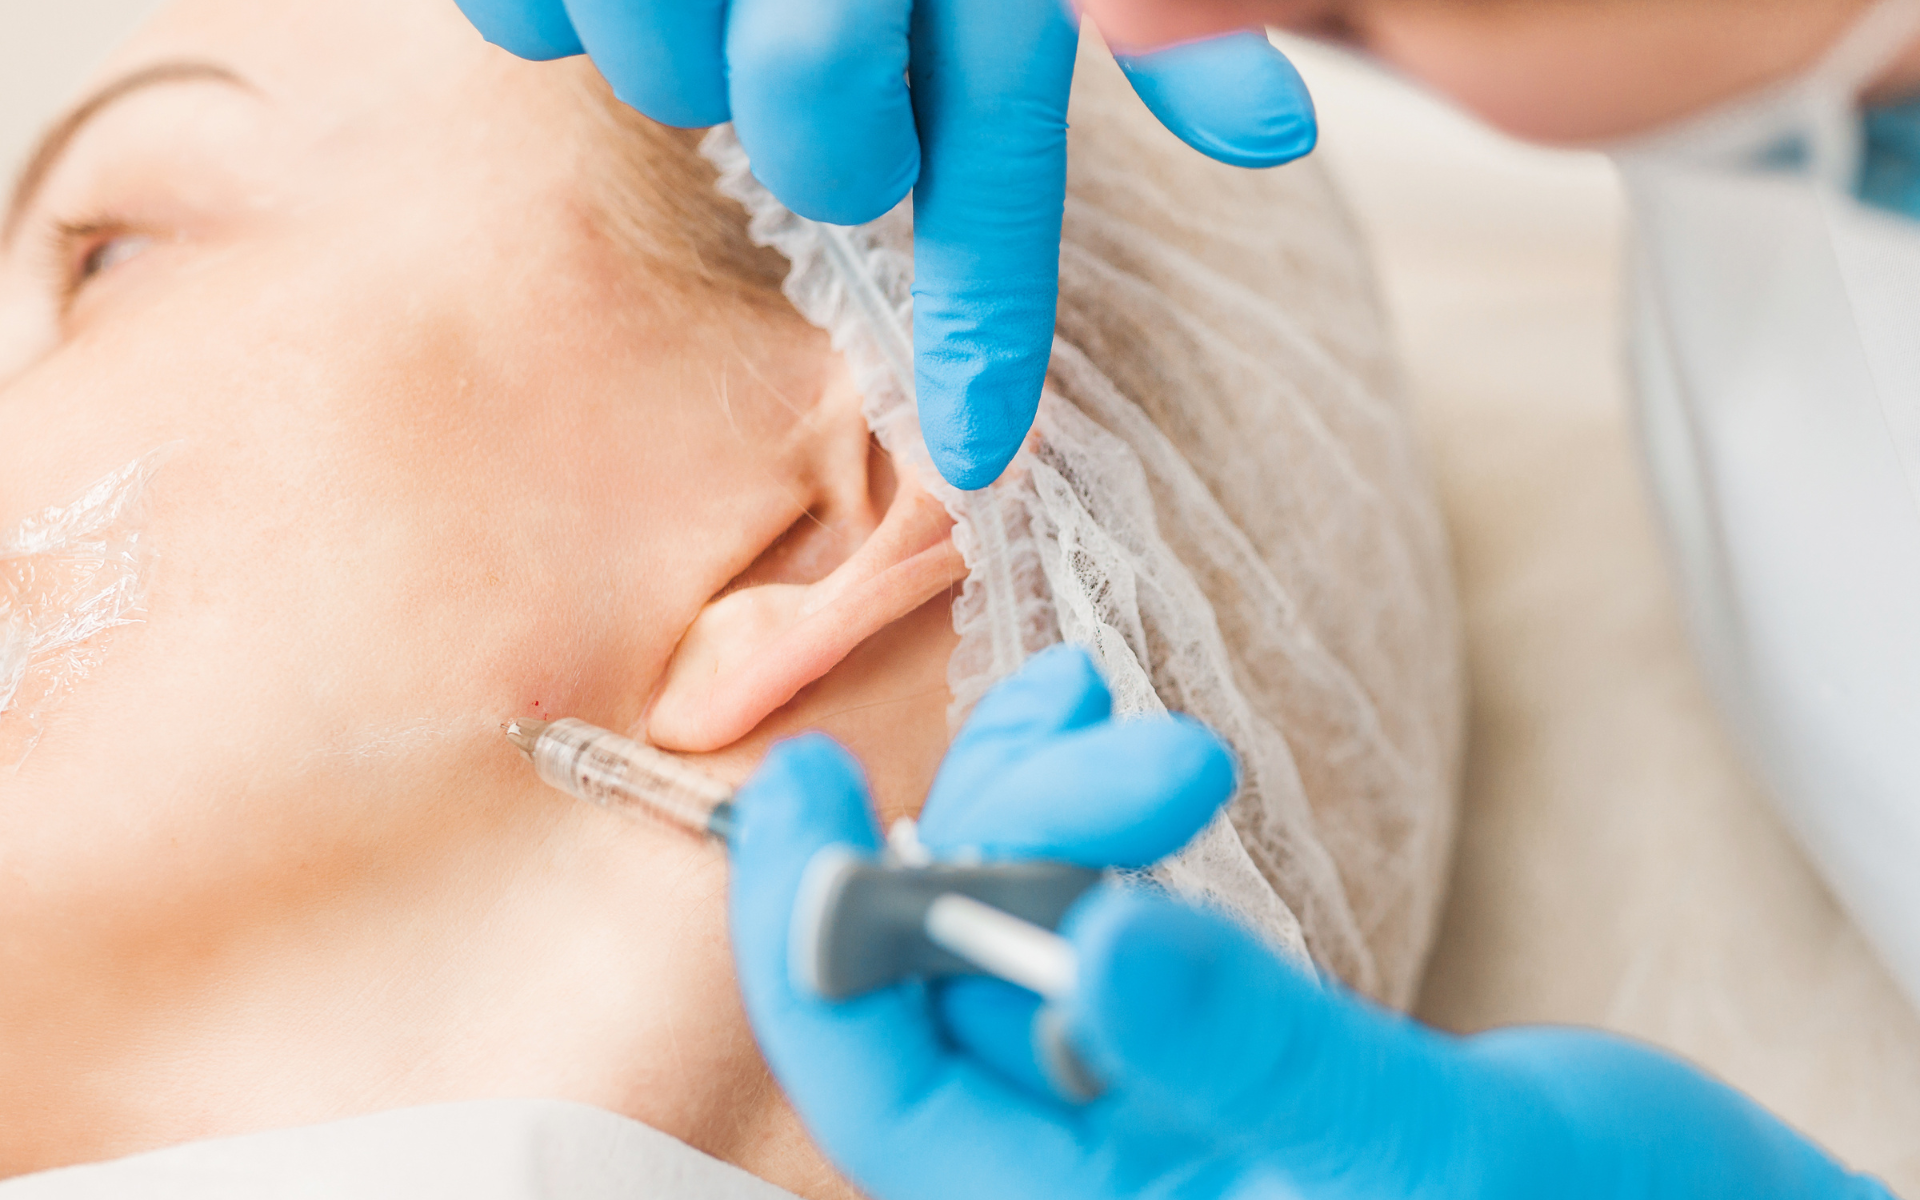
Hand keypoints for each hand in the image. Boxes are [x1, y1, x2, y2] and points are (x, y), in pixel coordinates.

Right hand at [451, 0, 1315, 489]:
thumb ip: (1155, 28)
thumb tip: (1275, 133)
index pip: (991, 152)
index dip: (988, 314)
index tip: (983, 451)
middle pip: (816, 146)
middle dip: (821, 136)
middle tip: (815, 60)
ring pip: (663, 80)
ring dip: (683, 45)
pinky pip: (525, 21)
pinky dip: (558, 0)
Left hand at [727, 645, 1895, 1199]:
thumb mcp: (1418, 1151)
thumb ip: (1252, 1053)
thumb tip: (1102, 941)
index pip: (883, 1095)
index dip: (813, 936)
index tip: (797, 783)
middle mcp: (1090, 1174)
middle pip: (944, 983)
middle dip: (994, 824)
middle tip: (1090, 700)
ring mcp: (1144, 1106)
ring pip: (1013, 930)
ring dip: (1041, 796)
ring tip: (1102, 691)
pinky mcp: (1198, 1043)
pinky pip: (1096, 916)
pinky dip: (1094, 816)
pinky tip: (1113, 727)